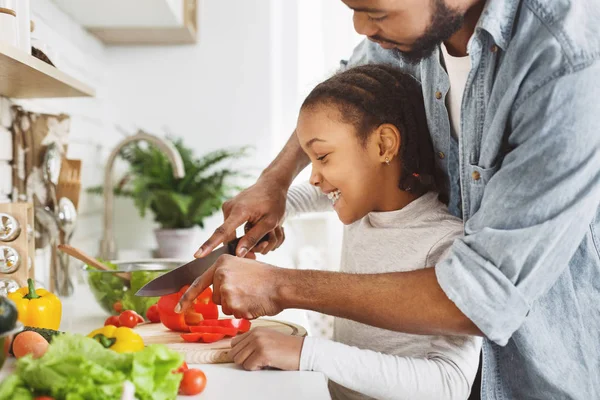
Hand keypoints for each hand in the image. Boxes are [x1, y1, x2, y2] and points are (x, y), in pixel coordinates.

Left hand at [176, 255, 290, 318]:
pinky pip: (235, 315)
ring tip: (252, 296)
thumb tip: (216, 288)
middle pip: (217, 298)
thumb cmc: (267, 277)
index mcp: (221, 263)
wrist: (282, 284)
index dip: (187, 297)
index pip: (199, 282)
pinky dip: (245, 313)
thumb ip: (226, 275)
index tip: (179, 308)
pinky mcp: (232, 303)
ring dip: (238, 307)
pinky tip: (254, 302)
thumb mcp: (243, 266)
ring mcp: (226, 289)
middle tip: (248, 292)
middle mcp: (220, 274)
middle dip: (230, 300)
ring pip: (226, 308)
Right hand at [195, 176, 288, 258]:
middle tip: (256, 255)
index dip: (209, 245)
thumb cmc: (274, 203)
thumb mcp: (269, 223)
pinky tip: (254, 227)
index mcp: (239, 211)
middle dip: (240, 248)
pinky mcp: (229, 208)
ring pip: (230, 233)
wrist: (272, 184)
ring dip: (243, 239)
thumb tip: (238, 253)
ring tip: (262, 236)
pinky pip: (232, 227)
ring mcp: (227, 207)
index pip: (222, 232)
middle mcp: (229, 208)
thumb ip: (253, 238)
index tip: (198, 254)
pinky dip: (241, 232)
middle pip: (228, 237)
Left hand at [229, 328, 303, 370]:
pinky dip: (256, 368)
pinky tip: (267, 363)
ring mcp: (258, 343)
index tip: (246, 356)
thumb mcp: (267, 338)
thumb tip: (238, 351)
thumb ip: (252, 341)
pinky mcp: (262, 354)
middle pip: (234, 352)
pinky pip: (248, 366)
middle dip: (244, 359)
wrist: (301, 351)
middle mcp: (255, 335)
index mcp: (255, 330)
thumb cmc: (286, 347)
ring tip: (262, 361)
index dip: (239, 352)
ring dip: (250, 364)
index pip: (234, 343)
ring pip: (239, 360)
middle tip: (256, 360)